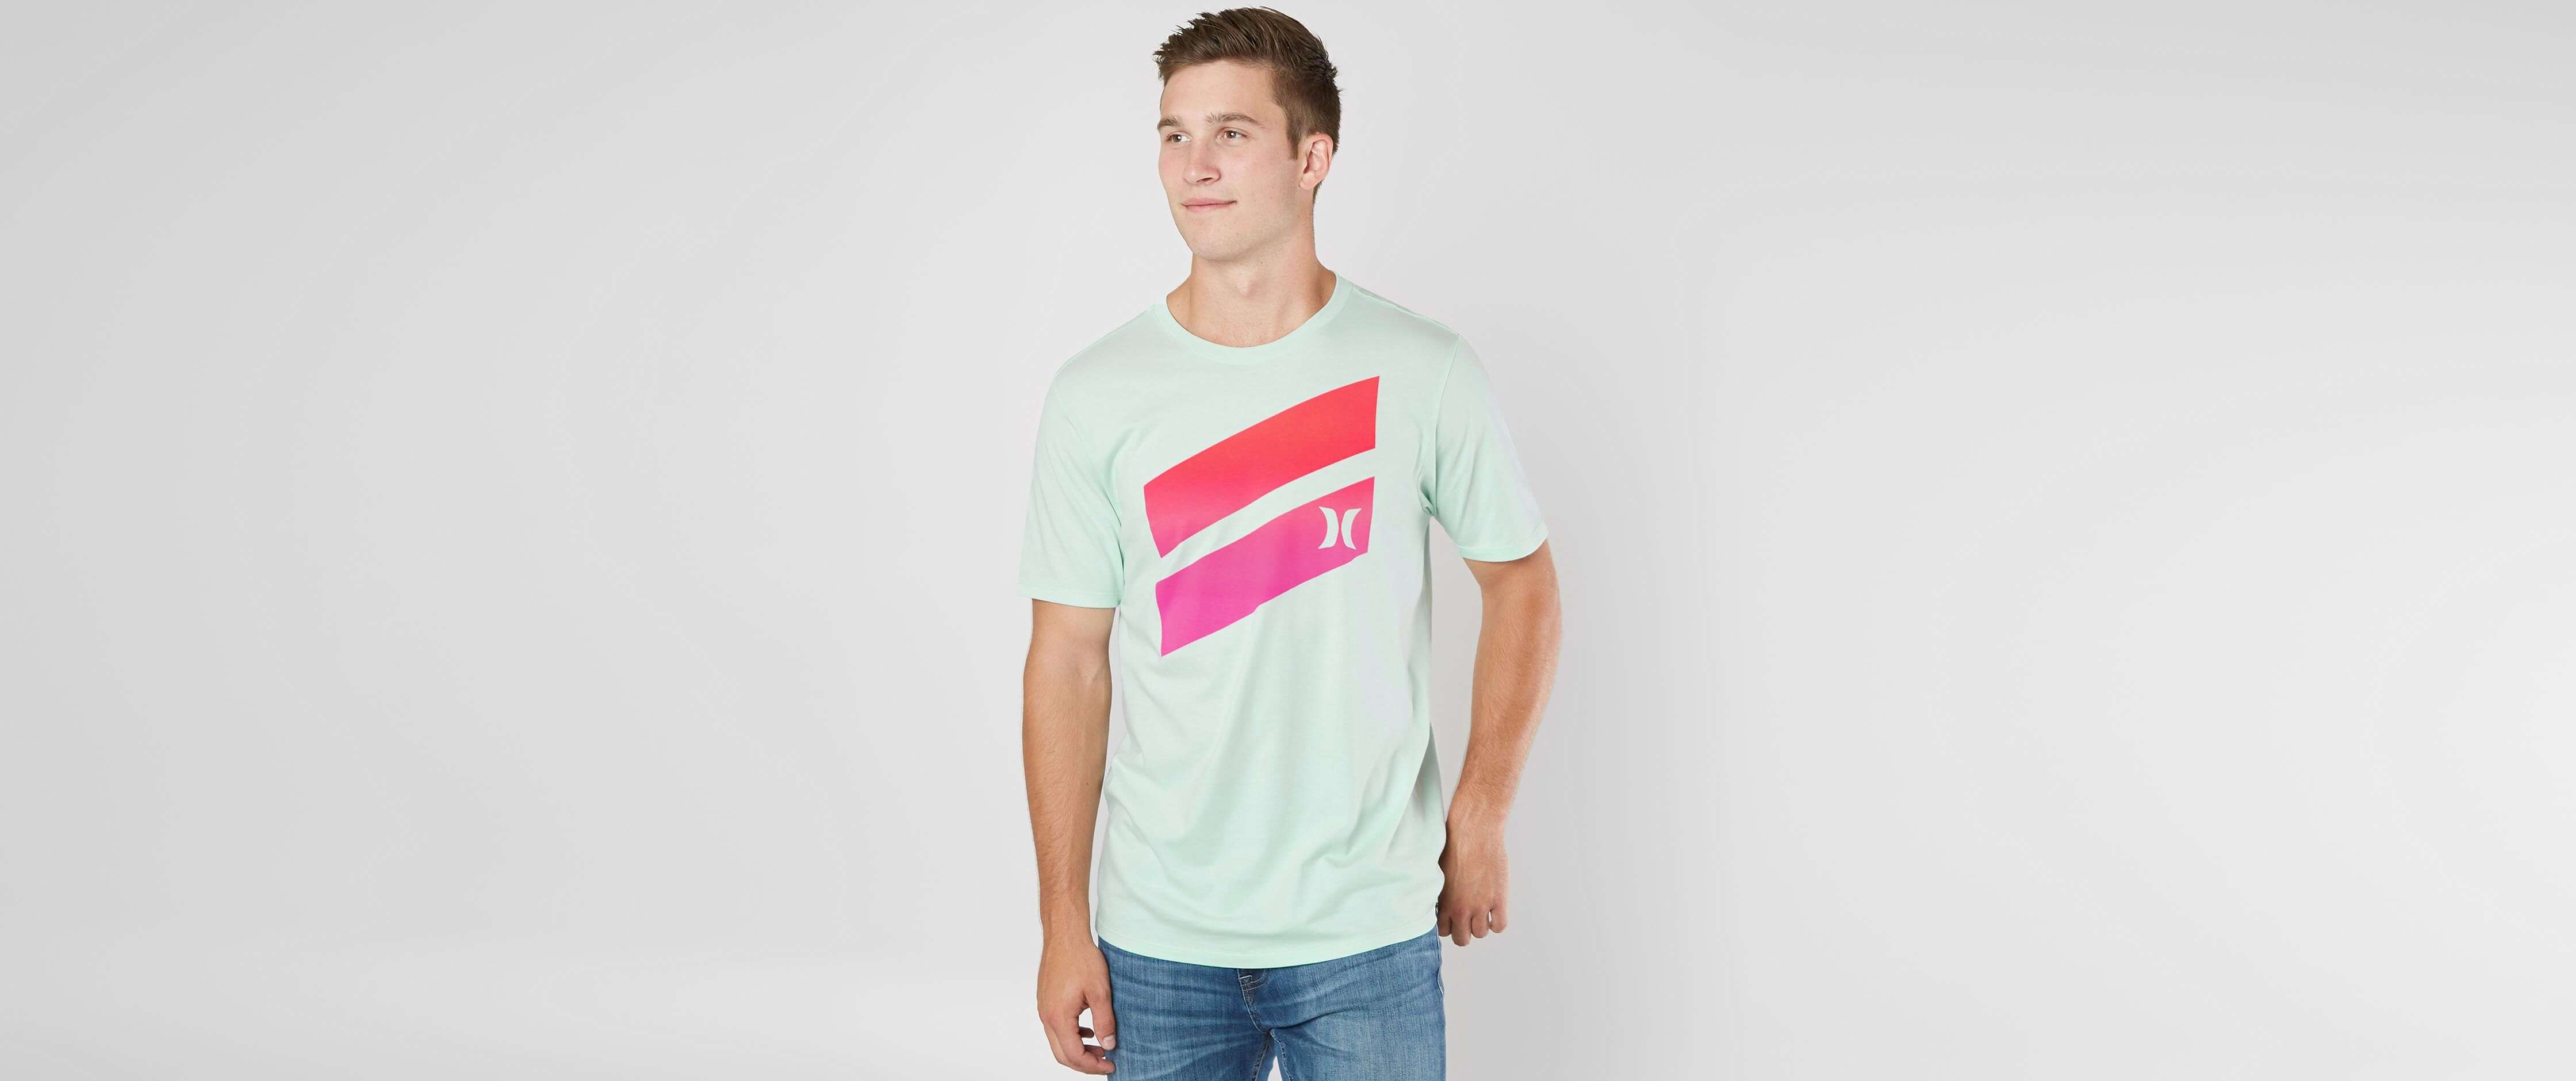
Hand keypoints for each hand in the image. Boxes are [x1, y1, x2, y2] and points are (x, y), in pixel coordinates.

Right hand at [1037, 939, 1116, 1073]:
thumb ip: (1105, 1021)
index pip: (1074, 1055)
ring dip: (1078, 1049)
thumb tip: (1109, 1044)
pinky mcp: (1046, 1001)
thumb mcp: (1100, 992)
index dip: (1093, 1065)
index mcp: (1059, 1017)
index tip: (1111, 1064)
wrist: (1064, 935)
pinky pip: (1056, 1027)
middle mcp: (1047, 1016)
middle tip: (1106, 1061)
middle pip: (1062, 1054)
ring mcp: (1044, 1009)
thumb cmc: (1080, 958)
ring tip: (1101, 1048)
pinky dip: (1072, 1036)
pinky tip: (1088, 1031)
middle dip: (1085, 1062)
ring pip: (1058, 1042)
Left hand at [1436, 817, 1509, 945]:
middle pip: (1462, 939)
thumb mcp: (1437, 872)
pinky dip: (1497, 922)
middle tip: (1468, 917)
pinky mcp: (1499, 899)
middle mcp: (1460, 908)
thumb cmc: (1453, 844)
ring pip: (1481, 933)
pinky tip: (1495, 909)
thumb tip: (1440, 904)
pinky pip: (1499, 926)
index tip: (1453, 918)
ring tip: (1482, 909)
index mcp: (1443, 902)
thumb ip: (1439, 893)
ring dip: (1482, 924)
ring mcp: (1480, 906)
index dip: (1450, 925)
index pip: (1443, 931)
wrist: (1474, 831)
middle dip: (1465, 930)